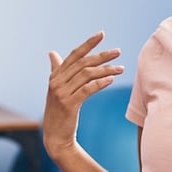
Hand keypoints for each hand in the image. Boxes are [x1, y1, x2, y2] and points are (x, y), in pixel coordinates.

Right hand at [43, 31, 122, 157]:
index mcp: (55, 76)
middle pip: (82, 63)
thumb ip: (56, 71)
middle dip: (102, 56)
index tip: (101, 34)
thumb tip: (51, 53)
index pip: (74, 55)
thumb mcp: (56, 90)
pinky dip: (100, 83)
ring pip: (87, 75)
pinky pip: (87, 89)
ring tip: (120, 69)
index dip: (88, 44)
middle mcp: (56, 82)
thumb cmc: (59, 113)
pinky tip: (111, 80)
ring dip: (106, 70)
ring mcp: (61, 93)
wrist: (55, 137)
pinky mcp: (69, 105)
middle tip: (118, 52)